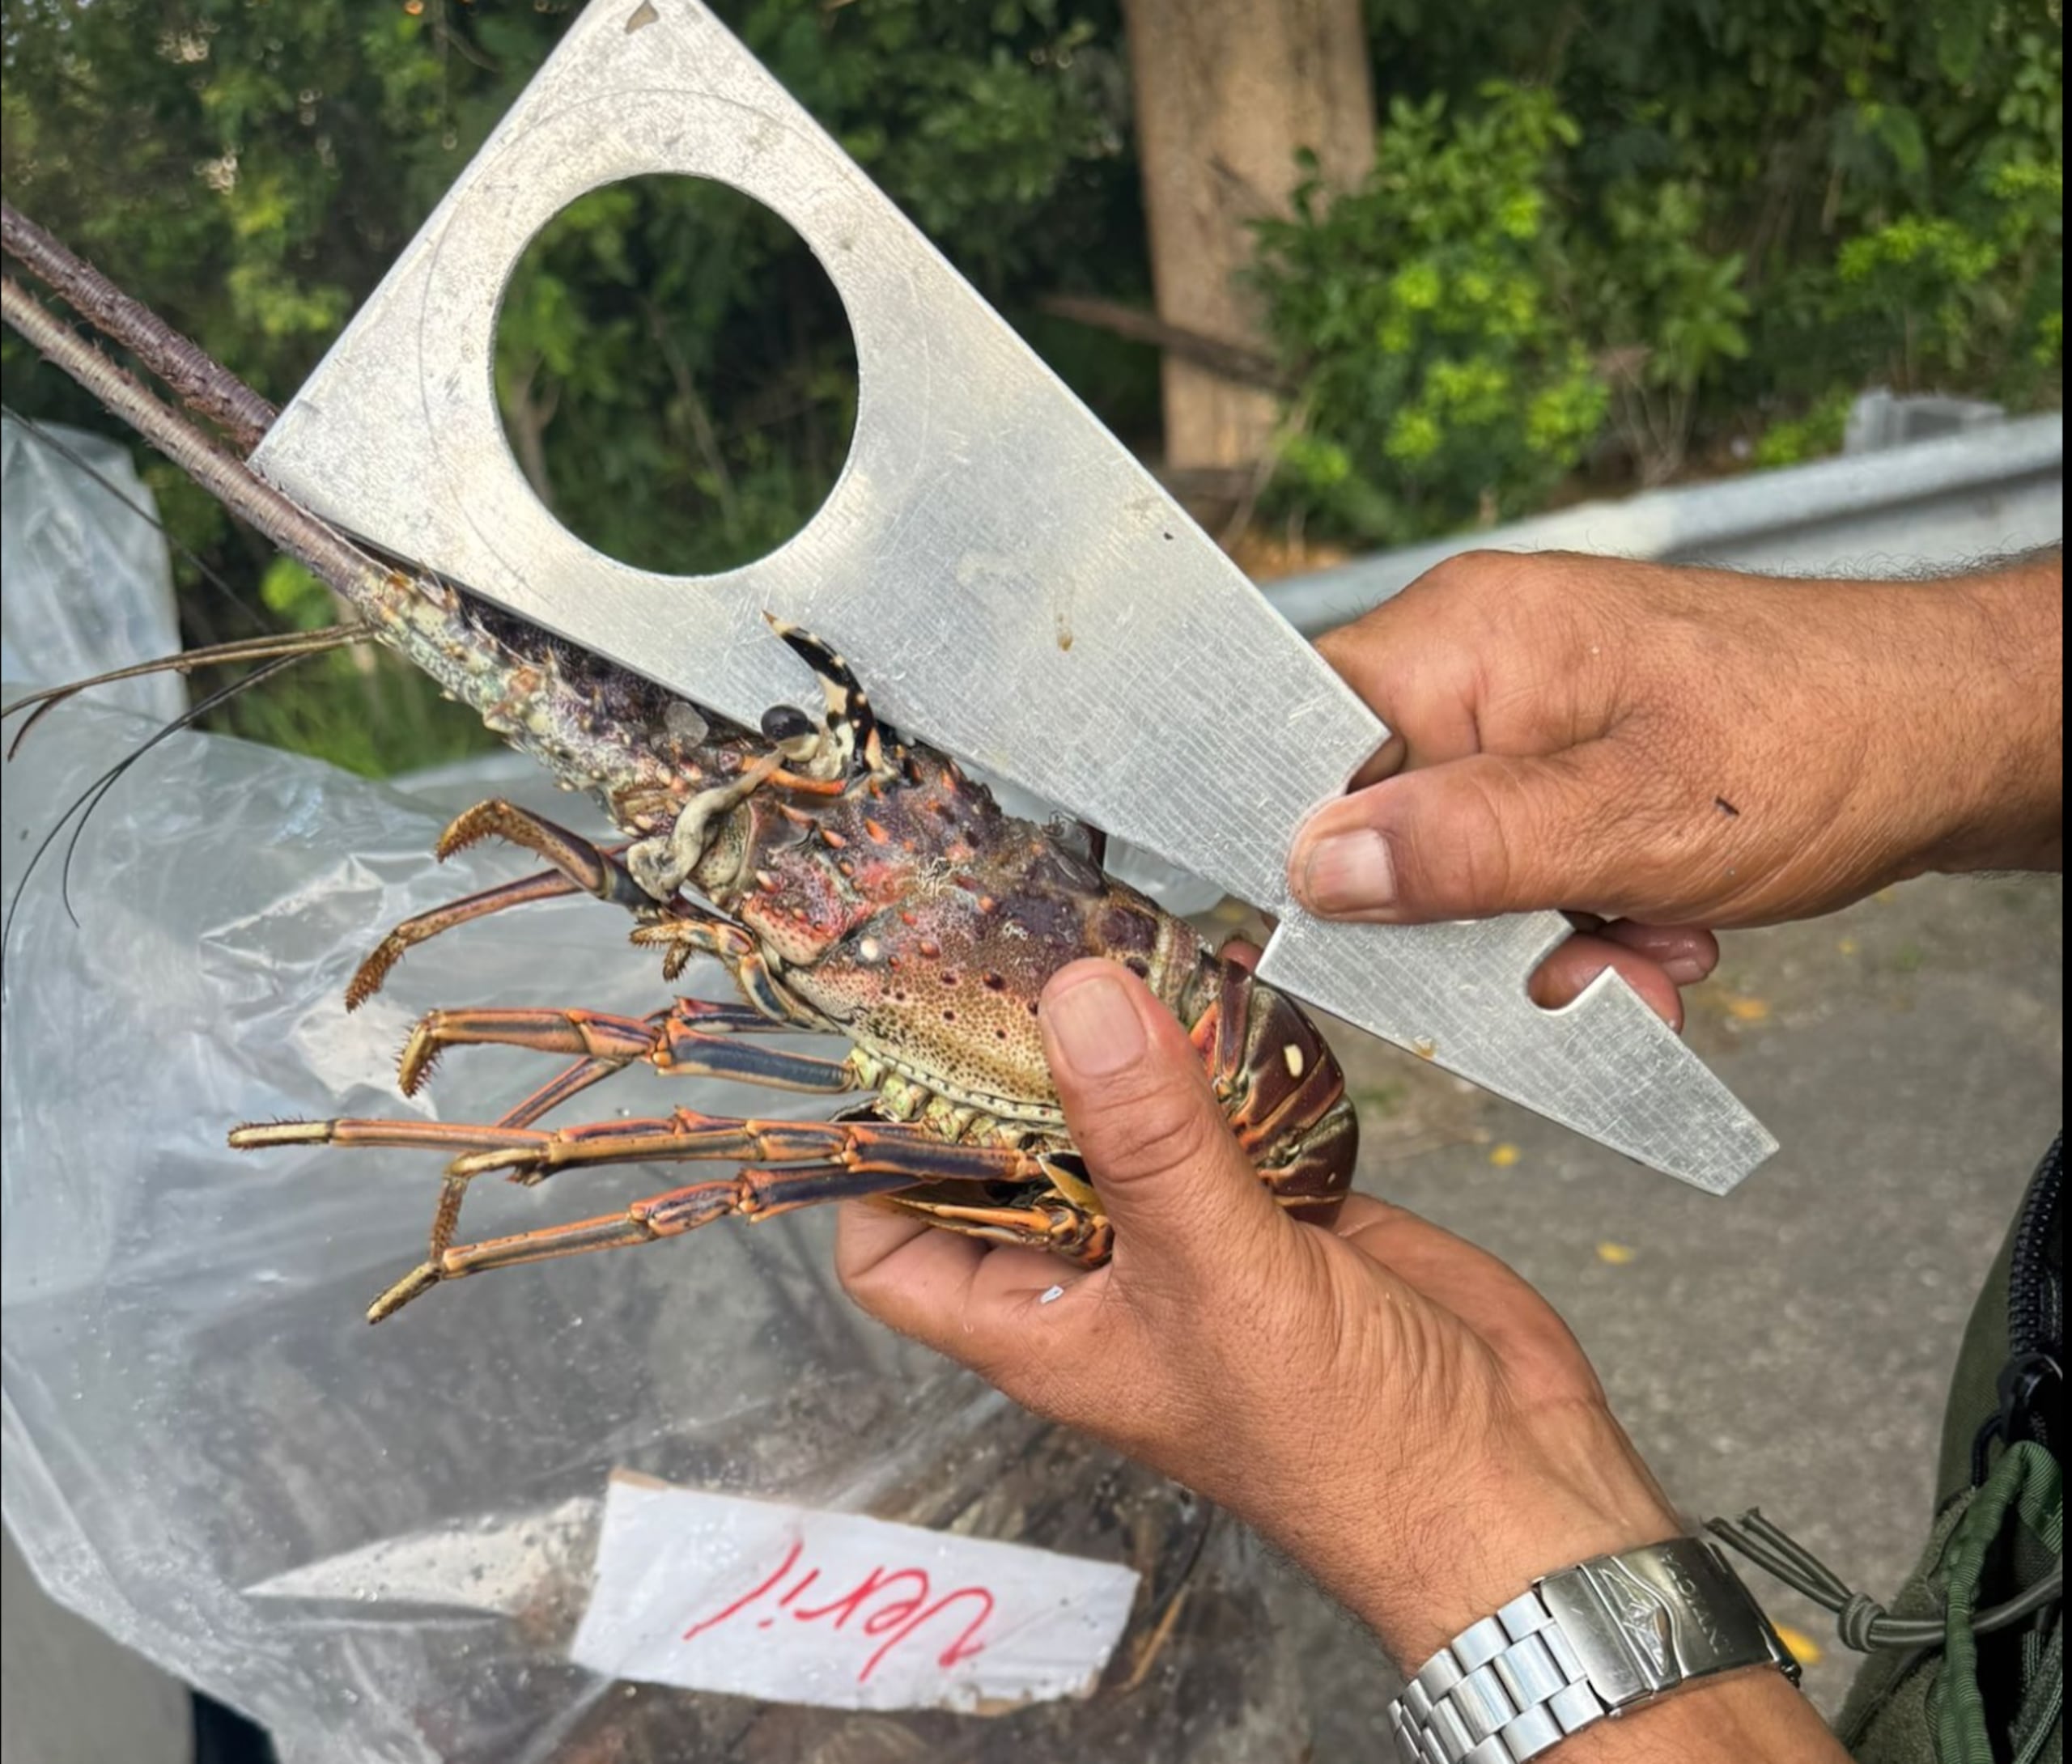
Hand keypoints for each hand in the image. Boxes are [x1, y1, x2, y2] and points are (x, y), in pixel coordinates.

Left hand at [839, 959, 1845, 1757]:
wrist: (1504, 1478)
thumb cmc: (1344, 1443)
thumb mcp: (1218, 1277)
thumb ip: (1147, 1137)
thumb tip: (1070, 1001)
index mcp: (1042, 1323)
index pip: (896, 1252)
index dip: (874, 1167)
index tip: (885, 1054)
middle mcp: (1102, 1276)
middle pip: (1011, 1159)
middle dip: (1006, 1070)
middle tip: (998, 954)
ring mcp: (1191, 1235)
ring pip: (1118, 1123)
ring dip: (1114, 1050)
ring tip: (1096, 940)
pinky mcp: (1278, 1204)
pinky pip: (1219, 1113)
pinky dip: (1216, 1058)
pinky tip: (1215, 989)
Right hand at [1291, 549, 2063, 1009]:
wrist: (1954, 733)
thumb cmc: (1823, 739)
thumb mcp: (1632, 819)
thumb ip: (1464, 848)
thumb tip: (1317, 866)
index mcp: (1460, 641)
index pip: (1295, 737)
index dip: (1304, 848)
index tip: (1351, 937)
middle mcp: (1472, 663)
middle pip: (1378, 821)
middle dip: (1465, 922)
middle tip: (1566, 964)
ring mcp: (1517, 709)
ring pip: (1453, 861)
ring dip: (1538, 936)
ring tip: (1646, 946)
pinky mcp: (1561, 755)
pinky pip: (1514, 857)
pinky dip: (1577, 916)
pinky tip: (1656, 928)